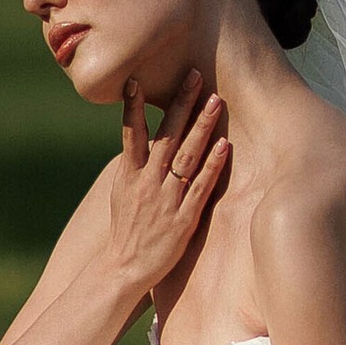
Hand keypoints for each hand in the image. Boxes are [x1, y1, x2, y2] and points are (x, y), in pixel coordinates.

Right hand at [105, 70, 229, 303]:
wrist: (123, 270)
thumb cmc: (126, 229)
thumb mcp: (120, 192)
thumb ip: (134, 165)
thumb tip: (139, 138)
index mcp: (129, 175)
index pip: (131, 133)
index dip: (133, 106)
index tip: (136, 79)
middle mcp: (147, 182)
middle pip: (166, 136)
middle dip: (181, 103)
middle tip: (195, 74)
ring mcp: (166, 200)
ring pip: (186, 156)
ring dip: (201, 126)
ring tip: (215, 100)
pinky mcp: (184, 219)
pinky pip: (200, 187)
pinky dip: (213, 165)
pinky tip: (225, 145)